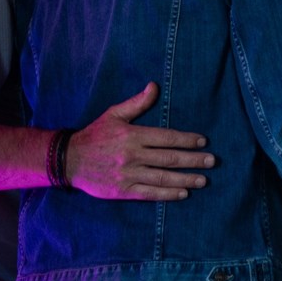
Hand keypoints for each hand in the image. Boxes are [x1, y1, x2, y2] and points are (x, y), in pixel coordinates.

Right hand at [67, 83, 212, 200]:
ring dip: (186, 179)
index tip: (203, 142)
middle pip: (170, 158)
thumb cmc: (95, 135)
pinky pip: (150, 193)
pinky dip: (168, 194)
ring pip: (163, 177)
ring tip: (203, 180)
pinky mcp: (123, 190)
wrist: (69, 160)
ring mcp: (128, 174)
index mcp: (133, 135)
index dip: (187, 140)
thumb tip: (154, 86)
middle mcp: (133, 155)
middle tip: (212, 161)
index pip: (167, 138)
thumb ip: (137, 103)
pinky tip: (183, 193)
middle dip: (194, 160)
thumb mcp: (114, 114)